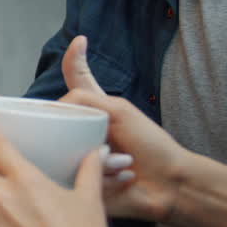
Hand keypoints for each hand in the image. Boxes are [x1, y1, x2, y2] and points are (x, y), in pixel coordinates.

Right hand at [57, 36, 189, 222]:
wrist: (172, 185)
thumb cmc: (151, 145)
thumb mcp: (118, 110)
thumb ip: (82, 97)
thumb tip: (54, 108)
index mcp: (90, 112)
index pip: (72, 84)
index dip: (72, 61)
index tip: (78, 41)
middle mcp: (79, 134)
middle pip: (56, 127)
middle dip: (84, 137)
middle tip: (109, 144)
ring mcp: (79, 160)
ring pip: (68, 155)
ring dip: (101, 161)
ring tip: (124, 163)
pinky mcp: (81, 185)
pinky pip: (78, 179)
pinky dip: (104, 178)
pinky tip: (123, 178)